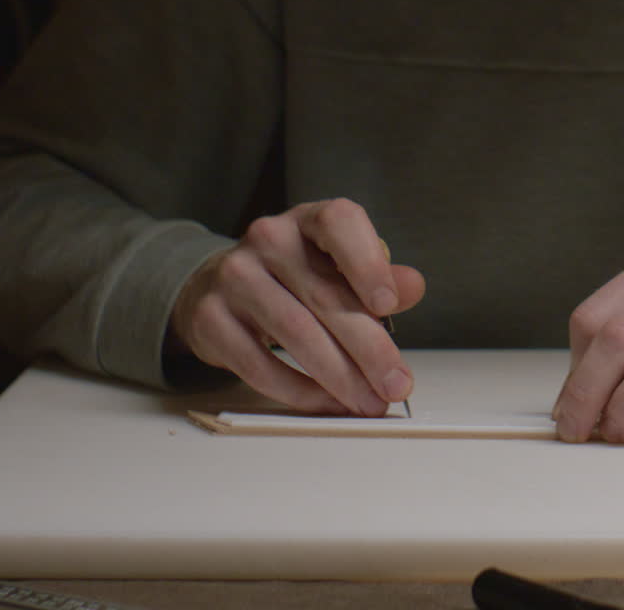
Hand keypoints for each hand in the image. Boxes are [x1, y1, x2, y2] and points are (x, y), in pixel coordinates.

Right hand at [170, 198, 425, 414]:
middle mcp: (268, 239)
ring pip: (295, 333)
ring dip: (340, 377)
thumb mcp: (338, 268)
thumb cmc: (296, 278)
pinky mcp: (209, 319)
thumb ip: (380, 278)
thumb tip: (413, 287)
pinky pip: (259, 364)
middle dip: (369, 349)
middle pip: (325, 296)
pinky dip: (299, 391)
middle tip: (397, 385)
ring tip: (369, 403)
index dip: (366, 263)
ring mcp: (233, 277)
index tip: (389, 305)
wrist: (217, 286)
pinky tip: (328, 403)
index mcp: (308, 220)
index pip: (339, 223)